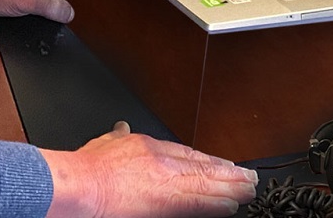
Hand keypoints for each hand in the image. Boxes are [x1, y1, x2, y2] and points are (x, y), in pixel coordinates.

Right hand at [42, 122, 258, 217]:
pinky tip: (231, 205)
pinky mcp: (167, 202)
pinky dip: (217, 203)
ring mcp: (167, 181)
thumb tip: (121, 128)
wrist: (83, 184)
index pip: (186, 154)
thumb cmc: (88, 167)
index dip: (207, 162)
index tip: (221, 166)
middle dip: (227, 174)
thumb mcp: (105, 142)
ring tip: (249, 190)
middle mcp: (163, 162)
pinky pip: (199, 203)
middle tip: (249, 178)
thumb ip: (118, 136)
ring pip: (206, 184)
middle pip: (202, 167)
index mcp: (149, 146)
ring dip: (230, 187)